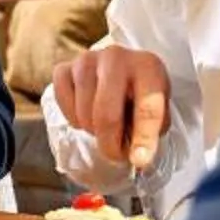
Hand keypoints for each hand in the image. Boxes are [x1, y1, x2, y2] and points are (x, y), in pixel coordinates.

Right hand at [51, 46, 169, 167]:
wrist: (118, 69)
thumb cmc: (139, 93)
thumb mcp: (157, 109)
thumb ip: (149, 133)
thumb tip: (137, 158)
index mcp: (148, 67)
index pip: (147, 107)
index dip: (143, 138)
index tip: (139, 161)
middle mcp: (116, 57)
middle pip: (107, 115)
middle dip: (110, 144)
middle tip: (115, 154)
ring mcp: (87, 60)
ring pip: (83, 113)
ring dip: (91, 130)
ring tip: (103, 126)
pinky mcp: (64, 67)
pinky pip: (62, 102)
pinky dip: (71, 116)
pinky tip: (84, 112)